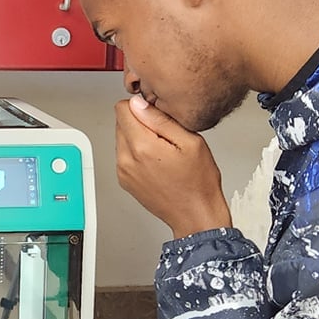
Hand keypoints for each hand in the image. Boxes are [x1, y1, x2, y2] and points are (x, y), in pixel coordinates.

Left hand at [115, 97, 231, 238]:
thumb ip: (160, 119)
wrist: (195, 214)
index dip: (141, 106)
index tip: (156, 114)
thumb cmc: (198, 182)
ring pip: (121, 138)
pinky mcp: (124, 180)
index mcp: (142, 147)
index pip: (122, 109)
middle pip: (120, 122)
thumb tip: (139, 104)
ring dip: (138, 137)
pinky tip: (157, 161)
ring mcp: (123, 172)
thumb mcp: (190, 141)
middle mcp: (126, 160)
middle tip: (165, 135)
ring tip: (163, 150)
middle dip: (140, 122)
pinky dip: (137, 153)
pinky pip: (124, 155)